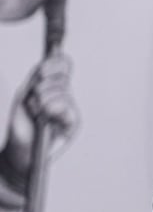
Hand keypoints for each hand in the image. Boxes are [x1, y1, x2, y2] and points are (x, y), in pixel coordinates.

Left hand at [4, 51, 78, 171]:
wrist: (19, 149)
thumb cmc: (21, 123)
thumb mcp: (24, 95)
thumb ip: (36, 78)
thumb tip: (46, 64)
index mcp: (54, 85)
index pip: (64, 65)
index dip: (56, 63)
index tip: (41, 70)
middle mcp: (64, 95)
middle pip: (63, 76)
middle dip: (43, 85)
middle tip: (33, 98)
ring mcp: (70, 108)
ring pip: (63, 91)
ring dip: (43, 99)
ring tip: (35, 111)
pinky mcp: (73, 122)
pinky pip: (66, 107)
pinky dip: (52, 108)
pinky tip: (44, 116)